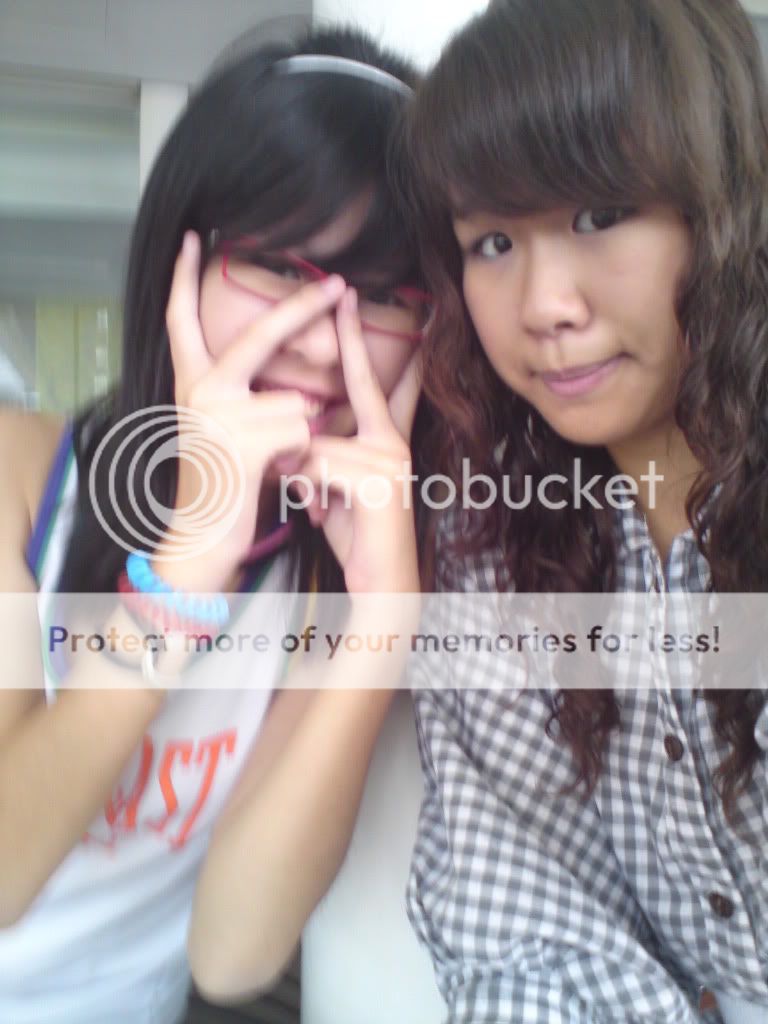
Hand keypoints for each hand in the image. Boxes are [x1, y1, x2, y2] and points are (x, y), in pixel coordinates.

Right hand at [157, 231, 345, 586]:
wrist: (202, 541)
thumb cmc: (222, 486)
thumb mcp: (222, 432)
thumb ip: (244, 398)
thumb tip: (299, 391)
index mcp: (191, 383)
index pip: (180, 319)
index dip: (183, 278)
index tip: (192, 238)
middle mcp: (199, 390)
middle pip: (259, 335)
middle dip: (302, 308)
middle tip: (338, 282)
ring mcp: (218, 415)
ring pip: (296, 403)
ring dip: (300, 438)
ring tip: (273, 466)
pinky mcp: (242, 444)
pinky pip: (301, 432)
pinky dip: (302, 459)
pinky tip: (276, 477)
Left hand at [297, 289, 421, 593]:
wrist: (382, 585)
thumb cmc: (356, 533)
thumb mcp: (336, 485)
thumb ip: (325, 452)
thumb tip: (301, 431)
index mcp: (386, 439)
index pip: (381, 381)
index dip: (371, 343)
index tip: (375, 302)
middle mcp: (394, 442)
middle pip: (358, 390)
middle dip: (350, 347)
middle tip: (345, 292)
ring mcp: (390, 460)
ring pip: (316, 441)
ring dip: (301, 474)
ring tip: (317, 505)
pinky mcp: (377, 482)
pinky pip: (316, 466)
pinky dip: (306, 490)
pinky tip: (320, 514)